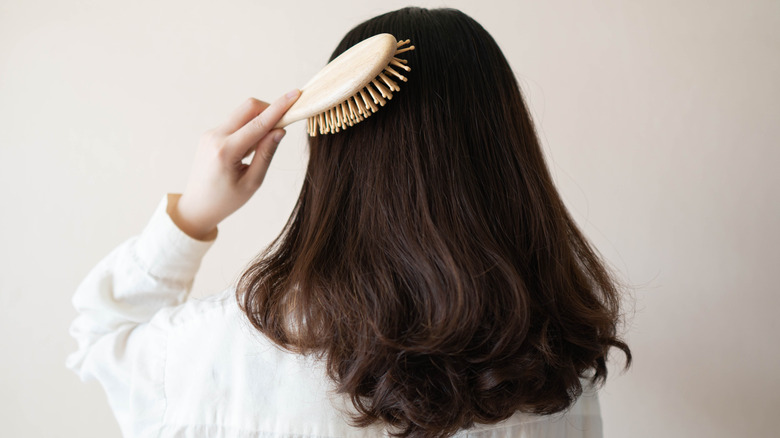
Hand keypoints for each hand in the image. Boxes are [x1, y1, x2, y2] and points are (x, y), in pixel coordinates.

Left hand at [168, 89, 300, 239]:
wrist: (196, 207)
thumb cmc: (226, 200)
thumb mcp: (252, 182)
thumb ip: (266, 154)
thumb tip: (280, 130)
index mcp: (225, 151)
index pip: (258, 123)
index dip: (279, 108)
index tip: (295, 94)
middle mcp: (215, 137)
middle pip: (248, 107)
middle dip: (269, 110)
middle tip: (283, 125)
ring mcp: (210, 134)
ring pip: (241, 114)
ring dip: (258, 122)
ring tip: (258, 151)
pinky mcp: (210, 135)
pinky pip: (235, 123)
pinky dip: (248, 129)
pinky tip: (247, 152)